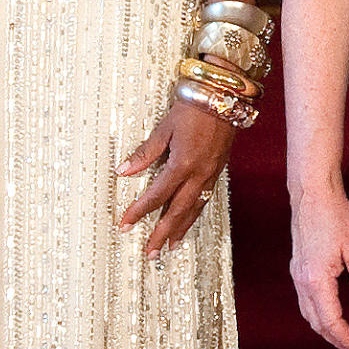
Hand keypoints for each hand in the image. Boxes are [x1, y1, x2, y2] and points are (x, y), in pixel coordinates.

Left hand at [116, 97, 233, 256]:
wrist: (225, 95)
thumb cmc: (192, 106)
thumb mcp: (164, 127)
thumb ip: (145, 153)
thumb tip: (124, 171)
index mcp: (182, 164)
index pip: (156, 196)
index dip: (139, 212)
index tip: (125, 225)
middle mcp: (199, 174)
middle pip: (177, 211)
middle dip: (162, 233)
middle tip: (150, 253)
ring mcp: (211, 174)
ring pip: (194, 209)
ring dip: (181, 229)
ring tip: (170, 246)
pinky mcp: (218, 171)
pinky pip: (205, 199)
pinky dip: (195, 214)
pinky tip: (188, 221)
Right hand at [289, 184, 348, 348]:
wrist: (312, 194)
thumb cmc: (335, 217)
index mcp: (316, 279)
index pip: (331, 320)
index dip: (345, 338)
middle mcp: (301, 280)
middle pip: (315, 322)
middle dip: (334, 339)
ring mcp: (296, 274)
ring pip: (307, 312)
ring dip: (324, 328)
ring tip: (343, 336)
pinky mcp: (297, 267)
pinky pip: (304, 300)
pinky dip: (317, 313)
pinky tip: (329, 312)